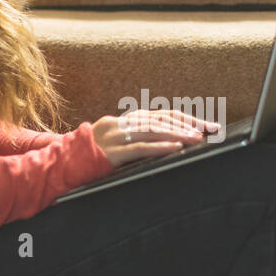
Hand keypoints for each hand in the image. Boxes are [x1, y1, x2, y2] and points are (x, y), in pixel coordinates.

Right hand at [93, 109, 222, 168]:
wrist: (64, 161)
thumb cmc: (93, 155)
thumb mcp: (116, 142)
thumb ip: (135, 138)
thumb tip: (165, 140)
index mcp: (125, 120)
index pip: (161, 114)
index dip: (184, 118)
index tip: (206, 125)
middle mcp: (121, 124)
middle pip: (160, 119)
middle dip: (188, 124)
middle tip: (210, 130)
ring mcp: (116, 137)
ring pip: (152, 130)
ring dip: (177, 133)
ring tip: (197, 138)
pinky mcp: (112, 152)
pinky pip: (140, 148)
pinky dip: (160, 147)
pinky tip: (176, 148)